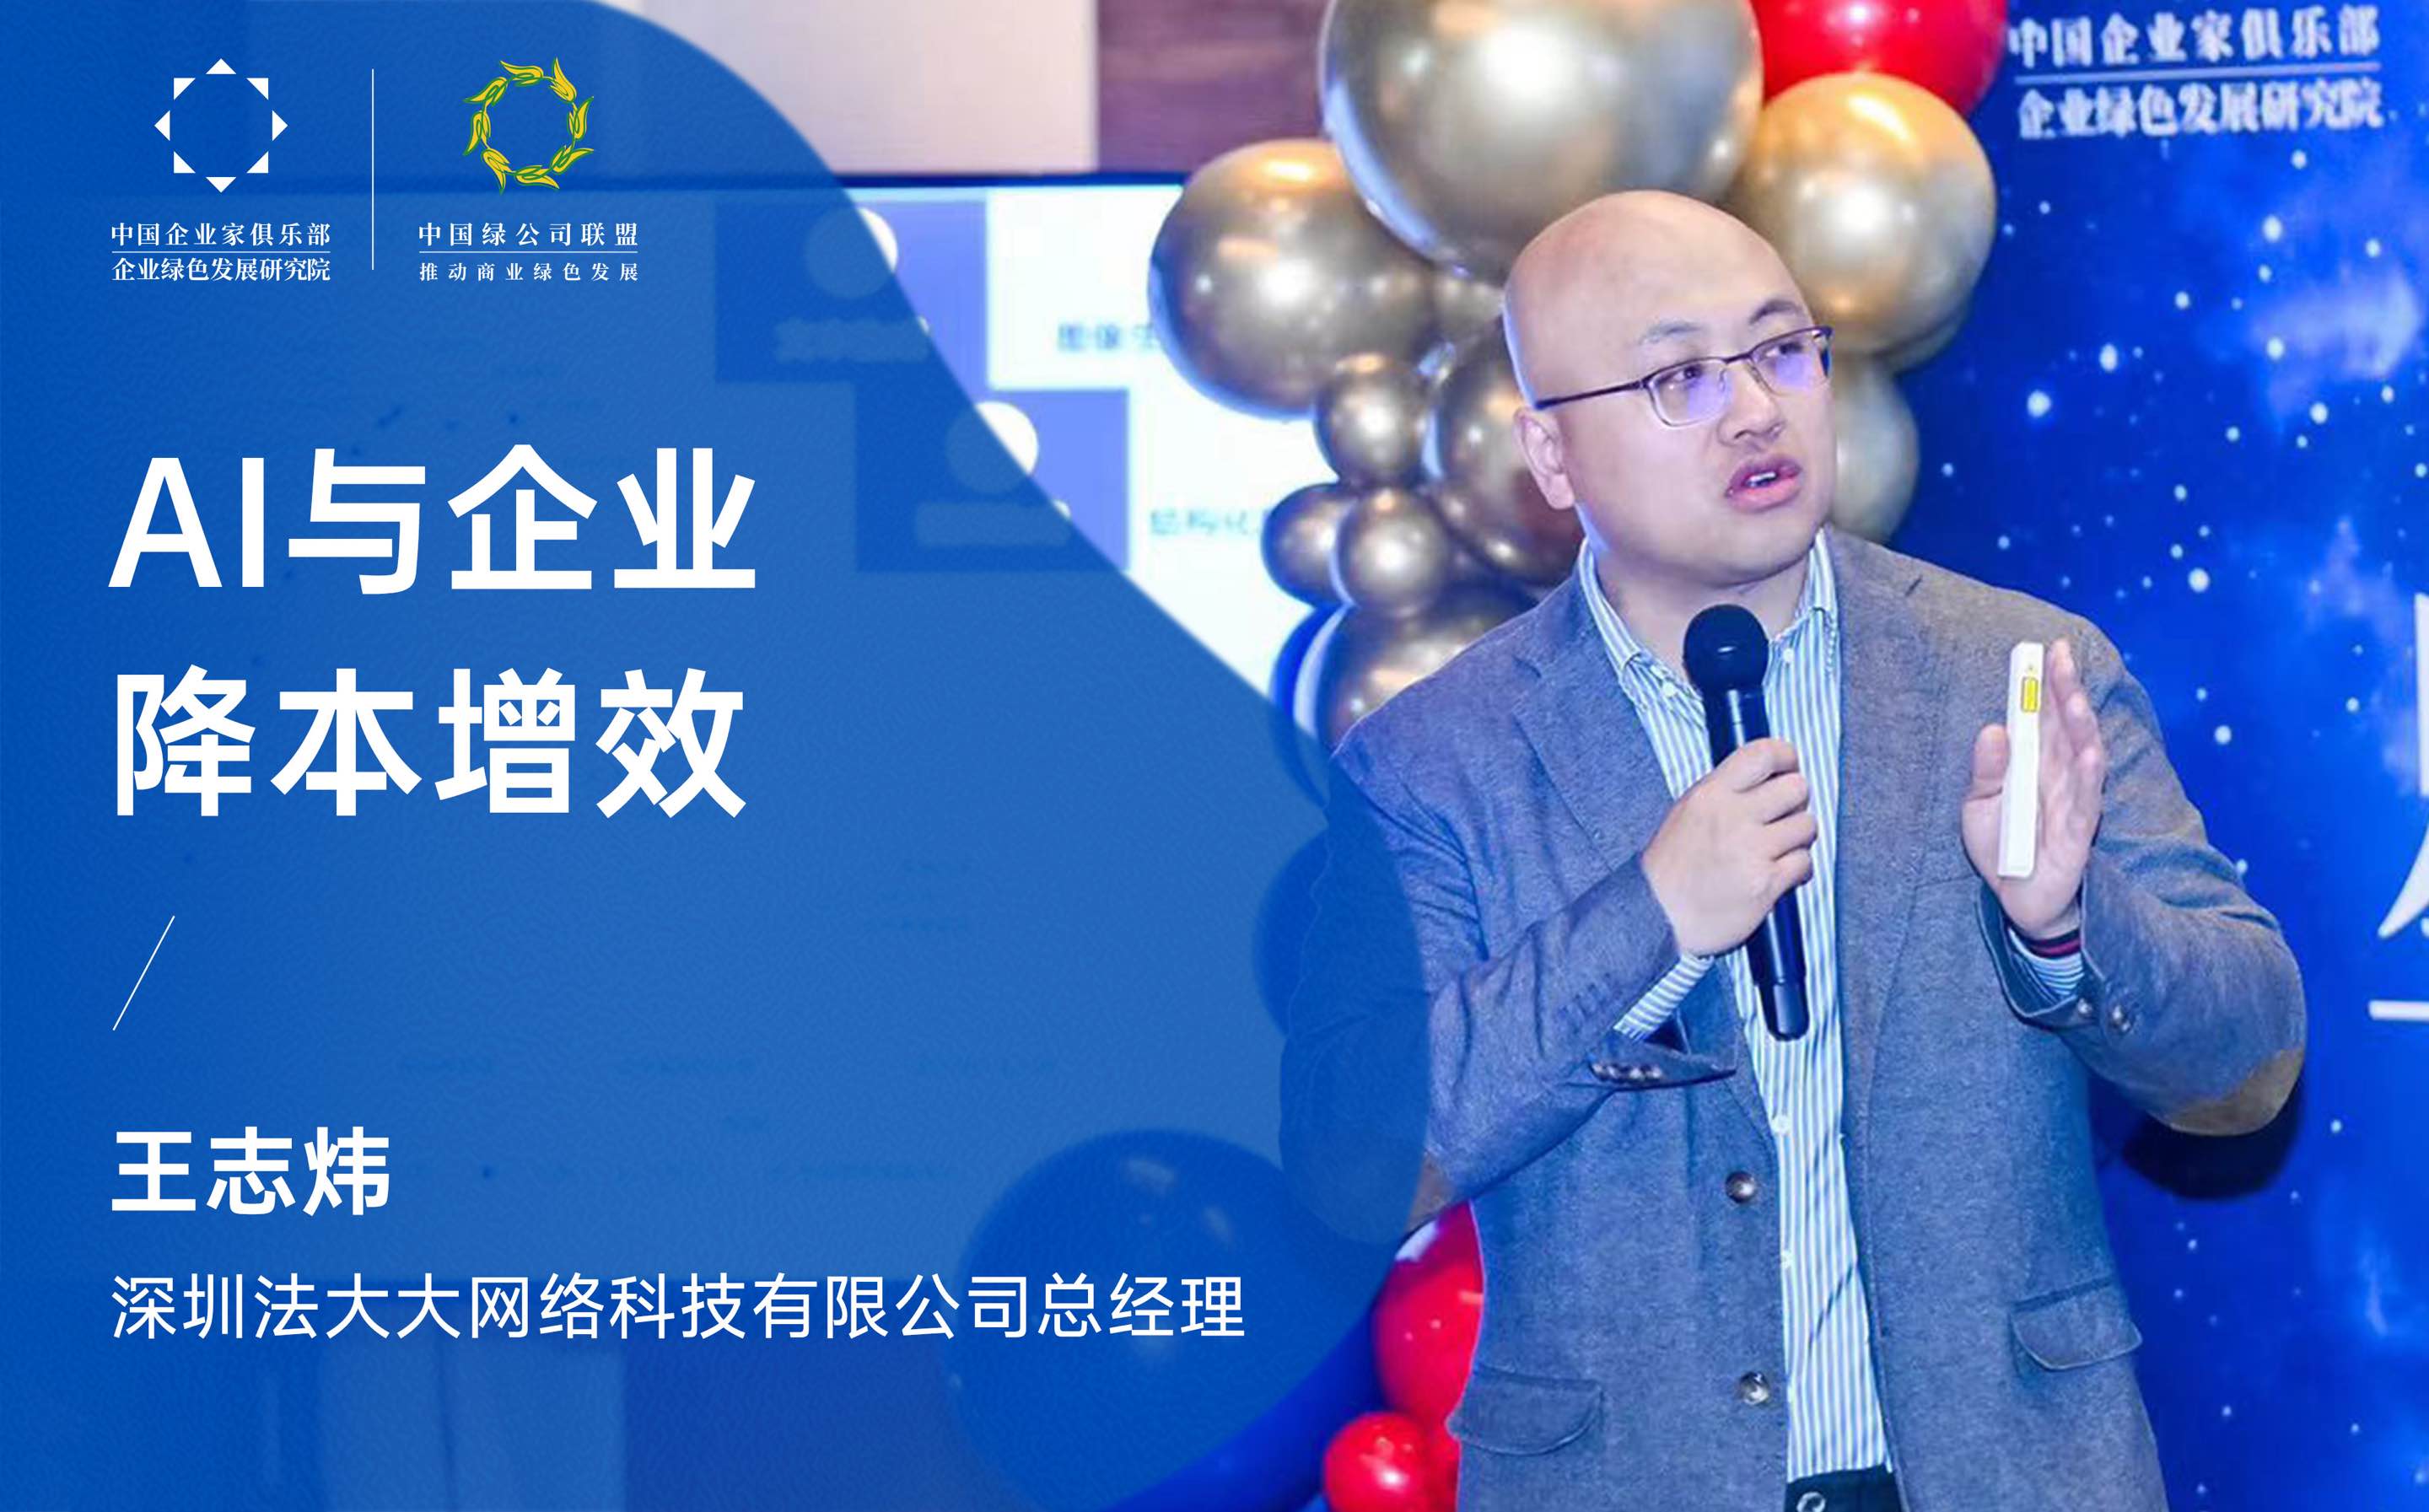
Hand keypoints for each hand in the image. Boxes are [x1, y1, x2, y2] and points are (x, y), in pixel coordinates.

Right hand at [1642, 736, 1816, 957]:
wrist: (1655, 914)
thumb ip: (1726, 791)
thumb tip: (1769, 777)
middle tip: (1783, 818)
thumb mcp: (1688, 811)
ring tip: (1777, 850)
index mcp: (1711, 793)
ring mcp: (1750, 851)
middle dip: (1796, 803)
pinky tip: (1779, 873)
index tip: (1788, 771)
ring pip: (1806, 826)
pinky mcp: (1764, 884)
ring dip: (1798, 839)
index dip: (1787, 758)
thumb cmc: (1672, 865)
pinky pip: (1804, 863)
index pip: (1765, 754)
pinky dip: (1797, 869)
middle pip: (1797, 788)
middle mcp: (1732, 817)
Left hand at [1962, 636, 2105, 939]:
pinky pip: (2086, 804)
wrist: (2014, 899)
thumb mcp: (1978, 806)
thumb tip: (1992, 730)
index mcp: (2037, 764)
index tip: (2047, 649)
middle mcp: (2060, 777)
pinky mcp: (2077, 836)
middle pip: (2067, 728)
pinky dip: (2088, 778)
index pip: (2046, 717)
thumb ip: (1986, 771)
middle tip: (2061, 657)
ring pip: (2083, 759)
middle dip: (2066, 692)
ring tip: (2074, 699)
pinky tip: (2091, 754)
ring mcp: (2073, 804)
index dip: (2049, 684)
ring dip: (2080, 728)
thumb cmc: (2002, 846)